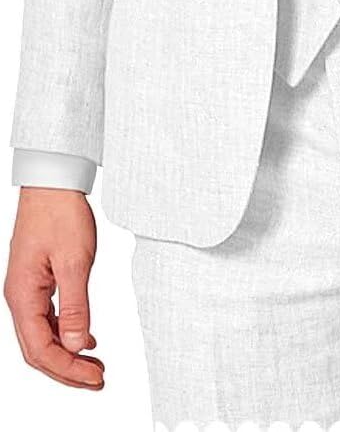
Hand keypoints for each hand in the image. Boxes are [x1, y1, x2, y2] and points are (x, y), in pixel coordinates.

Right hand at [4, 188, 104, 388]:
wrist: (53, 182)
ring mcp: (27, 290)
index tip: (94, 376)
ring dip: (67, 354)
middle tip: (96, 379)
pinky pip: (47, 318)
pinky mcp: (37, 281)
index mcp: (23, 295)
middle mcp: (20, 297)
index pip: (40, 349)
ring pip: (42, 336)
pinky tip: (84, 338)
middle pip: (38, 350)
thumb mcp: (74, 260)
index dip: (68, 369)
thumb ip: (74, 305)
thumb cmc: (59, 213)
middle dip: (67, 370)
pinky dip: (65, 333)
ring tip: (94, 365)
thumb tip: (75, 344)